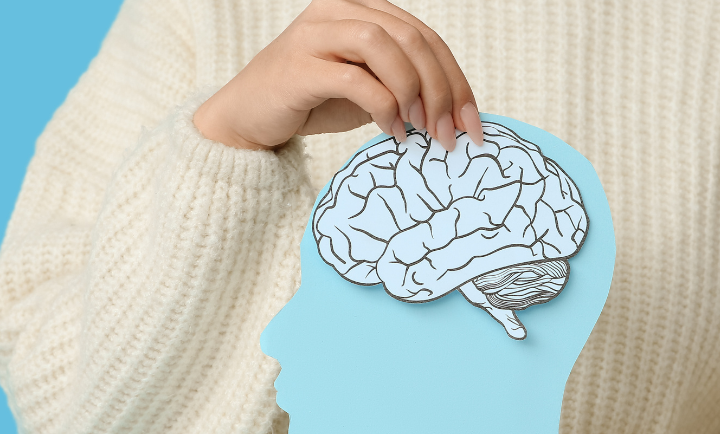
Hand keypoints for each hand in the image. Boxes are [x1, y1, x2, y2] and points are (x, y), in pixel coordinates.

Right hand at [194, 0, 482, 150]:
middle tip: (450, 134)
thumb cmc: (311, 103)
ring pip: (384, 45)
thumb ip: (405, 88)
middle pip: (412, 38)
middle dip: (441, 90)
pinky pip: (354, 78)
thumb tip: (454, 115)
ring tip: (421, 130)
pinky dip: (383, 107)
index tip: (472, 125)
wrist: (247, 118)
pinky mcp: (298, 64)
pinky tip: (391, 133)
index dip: (456, 81)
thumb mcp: (370, 90)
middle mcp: (339, 9)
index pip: (426, 38)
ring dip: (413, 92)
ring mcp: (315, 33)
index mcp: (363, 8)